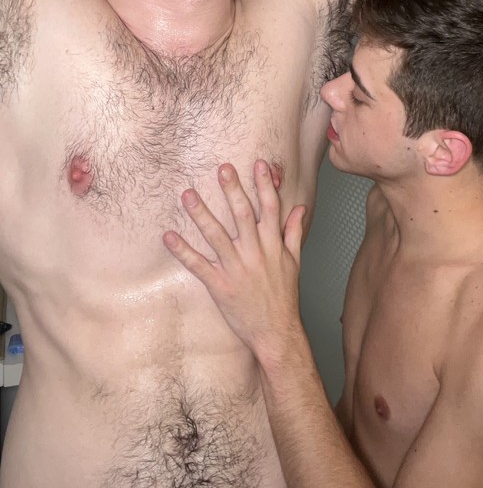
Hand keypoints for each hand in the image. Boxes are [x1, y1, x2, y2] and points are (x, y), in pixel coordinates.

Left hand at [163, 160, 305, 358]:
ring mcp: (236, 268)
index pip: (270, 208)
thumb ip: (293, 232)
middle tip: (222, 168)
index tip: (258, 164)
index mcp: (272, 245)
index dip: (264, 185)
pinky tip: (169, 236)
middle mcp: (255, 253)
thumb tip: (299, 208)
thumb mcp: (294, 262)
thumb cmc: (284, 297)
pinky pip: (198, 265)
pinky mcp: (220, 285)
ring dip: (201, 214)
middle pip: (242, 215)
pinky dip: (183, 250)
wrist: (276, 332)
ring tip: (188, 194)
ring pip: (216, 236)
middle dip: (232, 190)